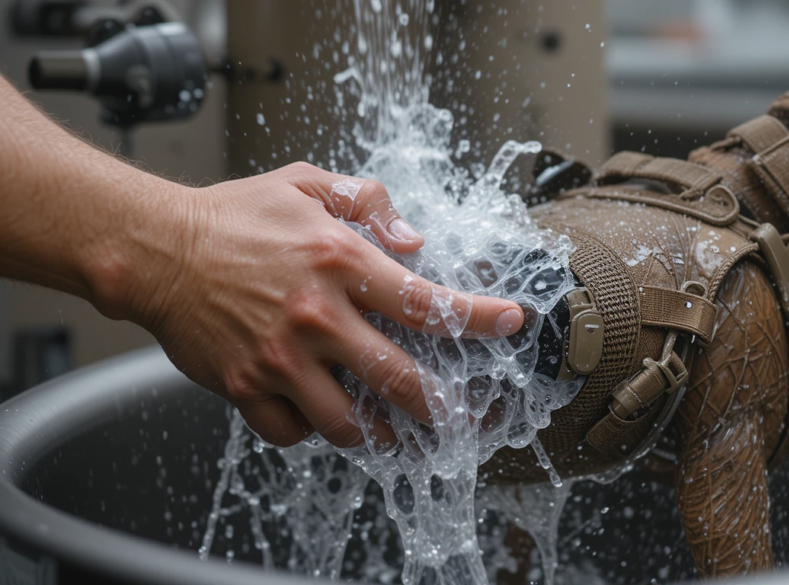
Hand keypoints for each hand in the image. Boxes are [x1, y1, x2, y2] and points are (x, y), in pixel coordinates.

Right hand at [126, 163, 524, 447]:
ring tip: (394, 431)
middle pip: (400, 378)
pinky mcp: (245, 385)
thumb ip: (368, 202)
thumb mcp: (306, 183)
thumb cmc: (233, 215)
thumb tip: (415, 240)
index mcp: (339, 262)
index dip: (478, 317)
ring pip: (348, 422)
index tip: (510, 323)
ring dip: (379, 432)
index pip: (427, 301)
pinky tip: (319, 417)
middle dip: (441, 405)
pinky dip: (311, 432)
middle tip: (460, 416)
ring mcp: (280, 357)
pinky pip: (291, 432)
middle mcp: (317, 316)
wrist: (156, 248)